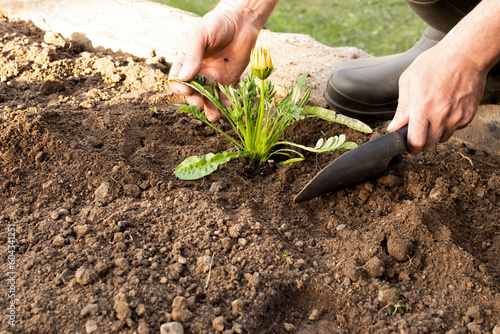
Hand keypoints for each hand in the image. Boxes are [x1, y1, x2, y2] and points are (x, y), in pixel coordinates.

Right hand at [168, 7, 259, 121]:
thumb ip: (193, 55)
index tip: (188, 90)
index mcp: (186, 61)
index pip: (177, 80)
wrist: (242, 21)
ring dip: (210, 109)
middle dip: (196, 101)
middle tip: (202, 106)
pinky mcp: (229, 81)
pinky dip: (226, 106)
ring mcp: (214, 78)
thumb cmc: (217, 24)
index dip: (181, 88)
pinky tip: (228, 111)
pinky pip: (225, 97)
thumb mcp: (201, 35)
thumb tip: (185, 78)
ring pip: (208, 99)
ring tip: (214, 117)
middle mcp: (198, 72)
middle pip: (193, 93)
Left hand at [388, 43, 486, 153]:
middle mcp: (441, 115)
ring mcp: (457, 116)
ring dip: (434, 134)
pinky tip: (445, 110)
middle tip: (418, 133)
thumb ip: (402, 108)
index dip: (410, 147)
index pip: (416, 141)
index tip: (407, 144)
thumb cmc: (435, 63)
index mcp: (423, 107)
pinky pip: (455, 129)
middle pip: (429, 145)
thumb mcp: (409, 80)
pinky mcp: (468, 115)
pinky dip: (448, 125)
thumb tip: (394, 127)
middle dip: (421, 143)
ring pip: (442, 139)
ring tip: (432, 117)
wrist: (465, 54)